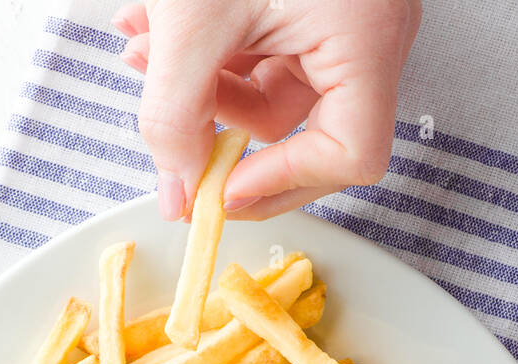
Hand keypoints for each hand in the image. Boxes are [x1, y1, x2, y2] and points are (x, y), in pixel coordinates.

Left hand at [114, 0, 419, 219]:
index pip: (353, 154)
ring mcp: (351, 17)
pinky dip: (220, 54)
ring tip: (143, 54)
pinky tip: (164, 34)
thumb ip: (175, 113)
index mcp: (367, 38)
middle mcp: (374, 34)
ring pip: (283, 90)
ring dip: (209, 89)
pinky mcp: (324, 1)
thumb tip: (176, 190)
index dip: (286, 183)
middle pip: (313, 130)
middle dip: (229, 131)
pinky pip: (276, 51)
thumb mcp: (194, 14)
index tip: (224, 189)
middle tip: (174, 147)